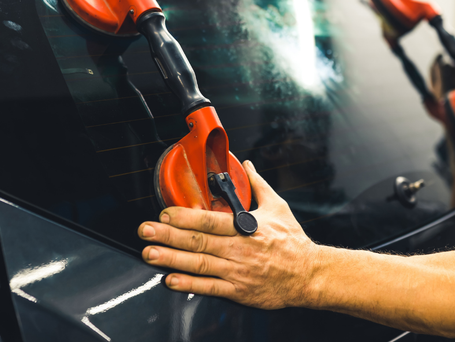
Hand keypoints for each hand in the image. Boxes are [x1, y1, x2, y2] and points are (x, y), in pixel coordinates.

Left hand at [138, 161, 320, 308]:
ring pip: (199, 263)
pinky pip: (210, 287)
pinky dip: (189, 284)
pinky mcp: (238, 290)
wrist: (310, 275)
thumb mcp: (278, 207)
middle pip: (198, 241)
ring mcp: (237, 271)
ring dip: (171, 259)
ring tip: (150, 253)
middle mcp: (239, 249)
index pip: (210, 220)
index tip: (164, 213)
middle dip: (168, 235)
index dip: (185, 217)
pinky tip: (171, 280)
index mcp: (246, 227)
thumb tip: (246, 164)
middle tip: (145, 231)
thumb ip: (258, 184)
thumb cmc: (293, 242)